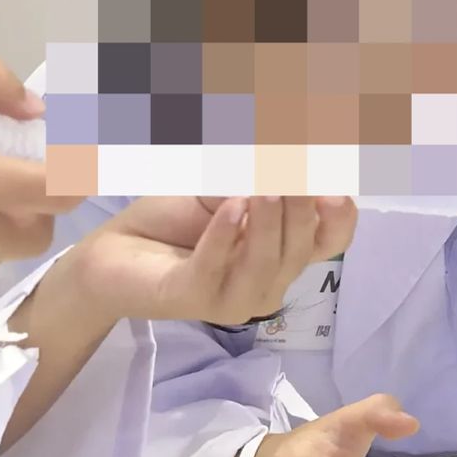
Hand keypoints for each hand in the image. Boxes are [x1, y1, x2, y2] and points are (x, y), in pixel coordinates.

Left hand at [55, 195, 357, 327]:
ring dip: (268, 220)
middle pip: (304, 246)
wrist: (115, 248)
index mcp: (284, 255)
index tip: (331, 173)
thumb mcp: (229, 189)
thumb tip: (303, 157)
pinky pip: (216, 269)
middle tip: (287, 166)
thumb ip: (265, 180)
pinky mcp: (192, 299)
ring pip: (267, 262)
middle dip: (300, 205)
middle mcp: (269, 282)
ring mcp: (233, 299)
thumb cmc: (174, 218)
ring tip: (260, 185)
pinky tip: (230, 206)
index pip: (334, 239)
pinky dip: (226, 235)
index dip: (341, 210)